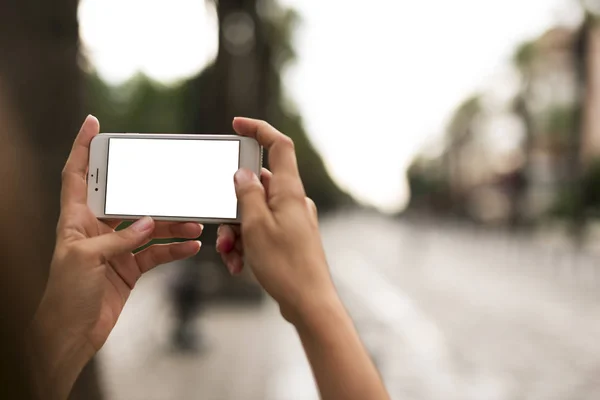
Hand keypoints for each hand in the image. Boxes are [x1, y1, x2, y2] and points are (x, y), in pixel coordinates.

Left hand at [30, 116, 201, 397]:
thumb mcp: (84, 260)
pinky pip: (156, 253)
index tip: (92, 124)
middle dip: (149, 190)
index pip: (76, 175)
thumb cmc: (64, 296)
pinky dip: (174, 249)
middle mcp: (95, 230)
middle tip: (171, 181)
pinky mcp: (129, 268)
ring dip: (172, 224)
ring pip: (148, 227)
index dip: (81, 148)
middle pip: (125, 199)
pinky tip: (191, 246)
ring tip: (195, 222)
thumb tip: (150, 223)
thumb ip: (119, 240)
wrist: (72, 335)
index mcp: (75, 220)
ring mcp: (115, 249)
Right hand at [216, 117, 334, 322]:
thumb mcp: (256, 226)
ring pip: (254, 212)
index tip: (237, 125)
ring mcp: (292, 220)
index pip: (278, 146)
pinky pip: (261, 230)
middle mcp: (293, 201)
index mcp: (289, 191)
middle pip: (256, 187)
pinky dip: (247, 243)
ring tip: (232, 255)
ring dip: (237, 231)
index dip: (259, 130)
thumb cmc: (286, 265)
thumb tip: (242, 173)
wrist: (309, 302)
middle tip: (225, 234)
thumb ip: (247, 194)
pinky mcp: (289, 237)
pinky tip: (240, 264)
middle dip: (232, 208)